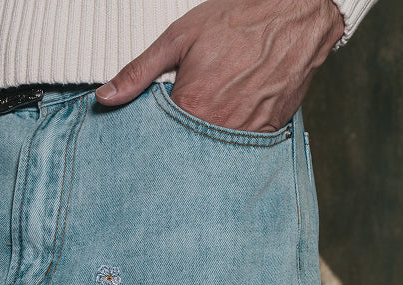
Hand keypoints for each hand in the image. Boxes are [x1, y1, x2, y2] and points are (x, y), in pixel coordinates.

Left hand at [95, 0, 343, 132]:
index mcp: (192, 107)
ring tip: (208, 117)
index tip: (146, 136)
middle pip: (185, 152)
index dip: (150, 139)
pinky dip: (230, 140)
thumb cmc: (239, 18)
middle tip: (180, 126)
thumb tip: (105, 98)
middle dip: (176, 145)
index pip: (157, 142)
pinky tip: (229, 119)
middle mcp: (218, 128)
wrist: (297, 12)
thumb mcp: (179, 38)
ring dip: (203, 144)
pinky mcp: (267, 132)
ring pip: (213, 153)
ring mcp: (245, 133)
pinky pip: (241, 148)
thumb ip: (139, 72)